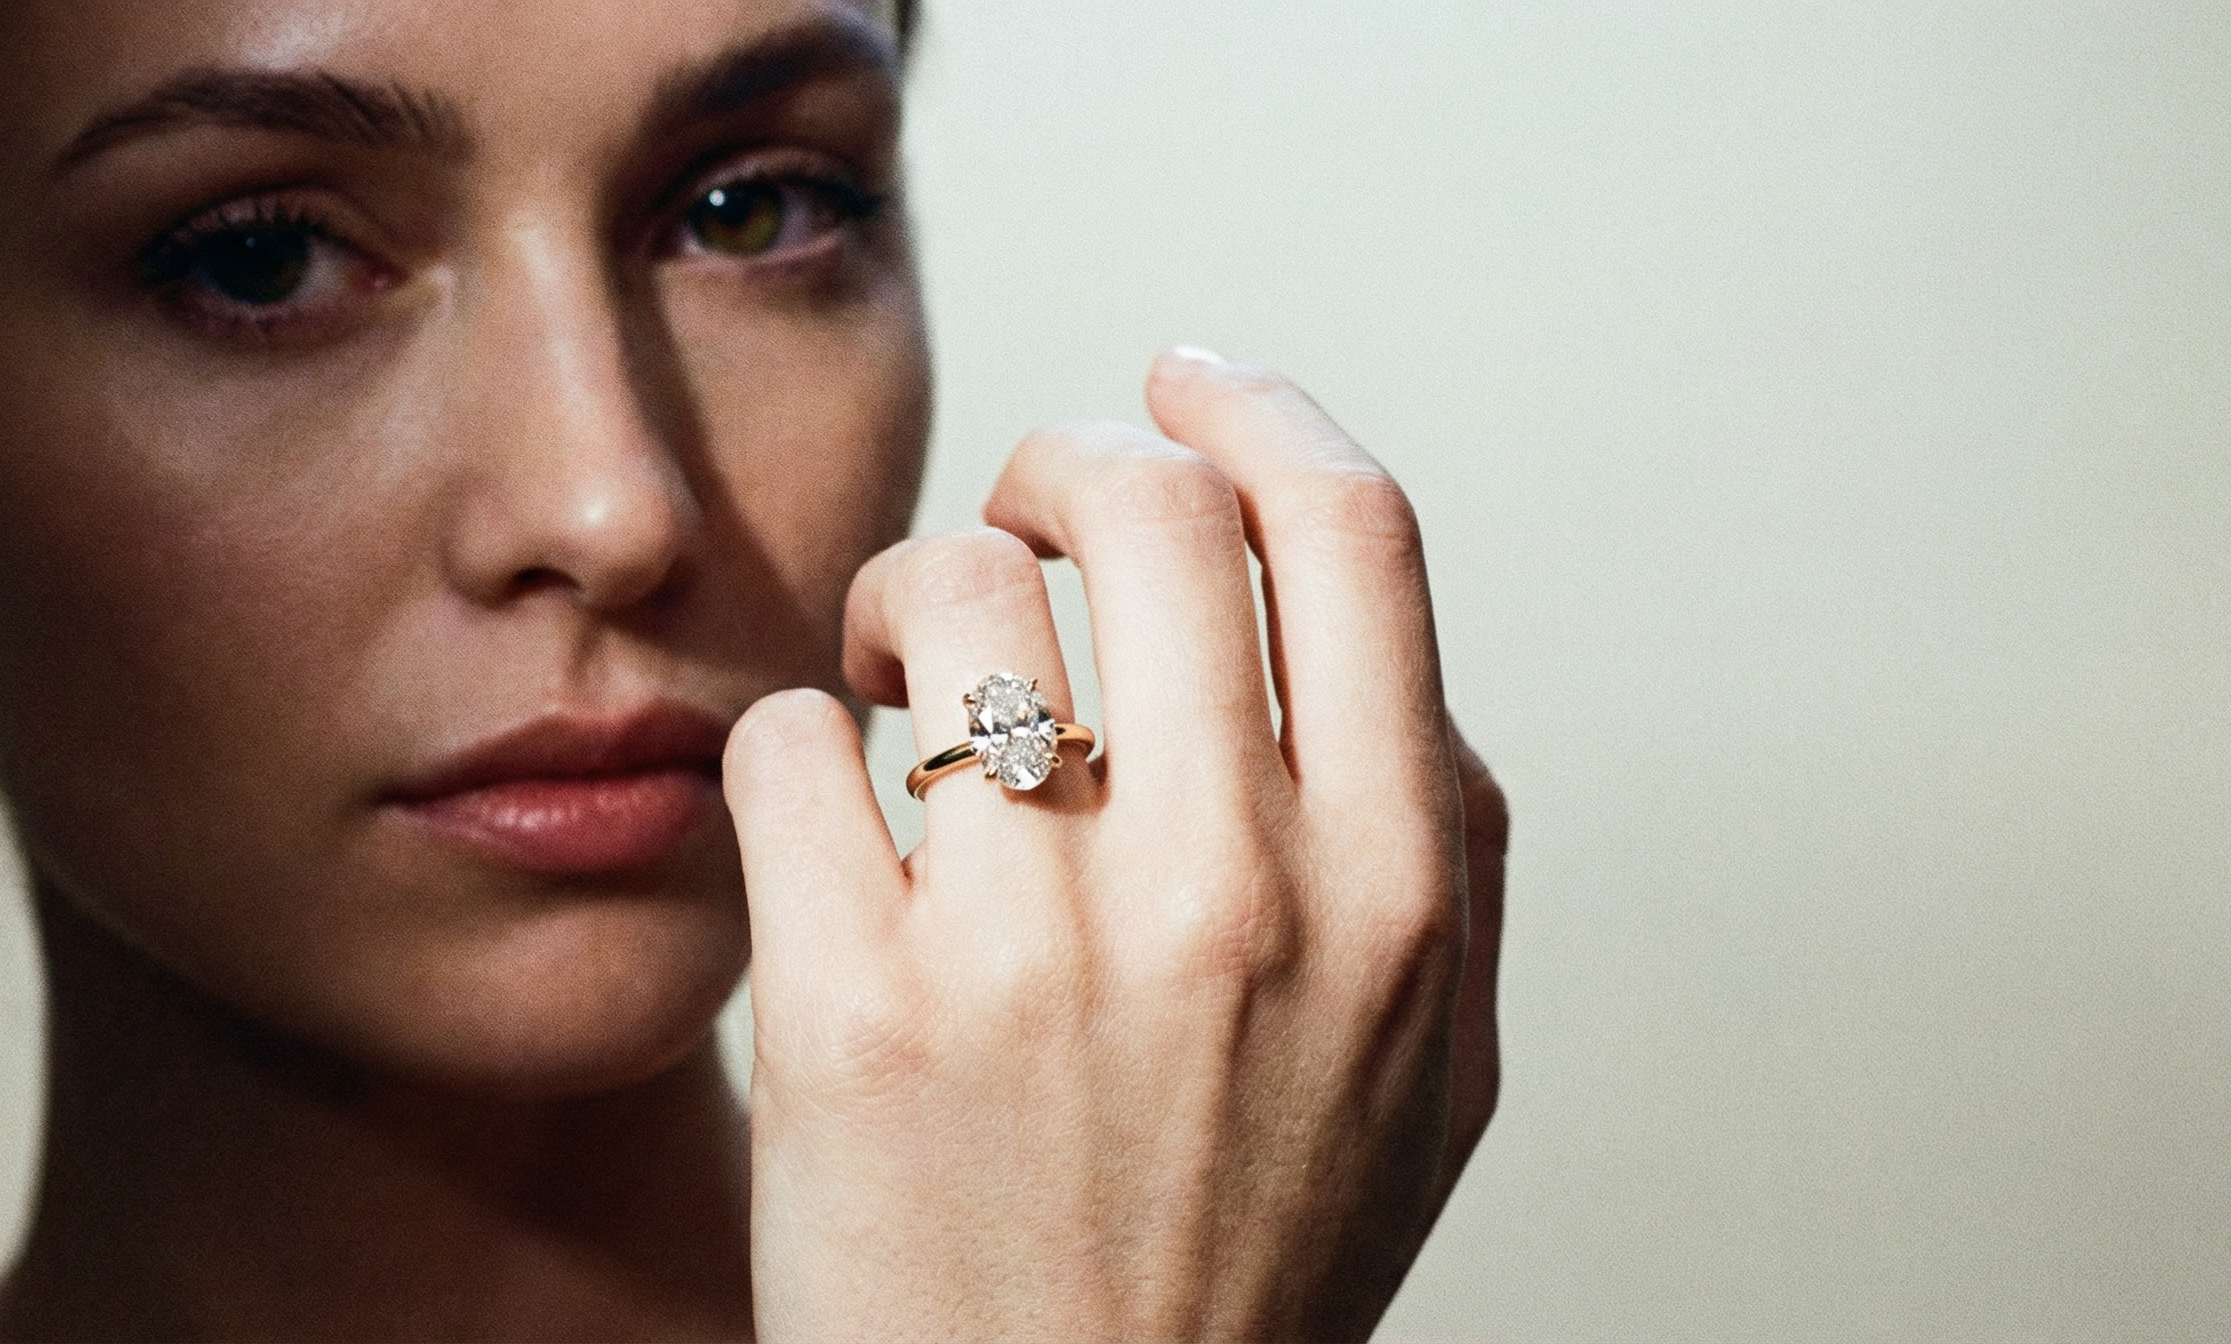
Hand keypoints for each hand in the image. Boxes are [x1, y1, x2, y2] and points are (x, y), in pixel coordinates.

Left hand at [725, 348, 1507, 1341]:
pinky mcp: (848, 1011)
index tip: (1181, 380)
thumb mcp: (1431, 1072)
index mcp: (1393, 891)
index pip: (1347, 525)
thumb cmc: (1239, 1263)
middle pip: (1142, 505)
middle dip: (1061, 457)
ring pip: (940, 586)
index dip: (1251, 405)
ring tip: (898, 681)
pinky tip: (828, 824)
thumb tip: (1362, 631)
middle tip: (1019, 513)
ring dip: (902, 594)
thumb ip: (1443, 844)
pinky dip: (794, 746)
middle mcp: (1229, 897)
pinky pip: (787, 743)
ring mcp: (1029, 951)